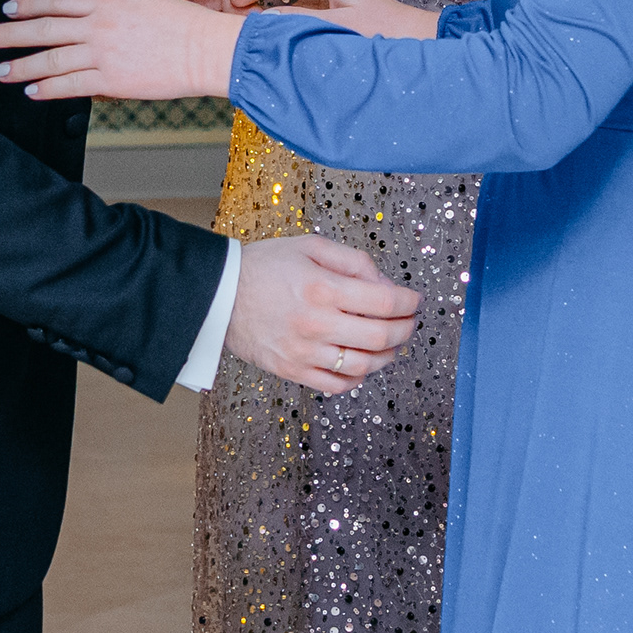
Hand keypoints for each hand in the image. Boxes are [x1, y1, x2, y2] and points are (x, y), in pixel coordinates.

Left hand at [0, 0, 239, 101]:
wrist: (206, 48)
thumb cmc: (185, 25)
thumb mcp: (146, 1)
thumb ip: (115, 4)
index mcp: (106, 2)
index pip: (57, 0)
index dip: (29, 4)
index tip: (8, 7)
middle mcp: (98, 25)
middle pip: (43, 28)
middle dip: (9, 34)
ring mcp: (102, 53)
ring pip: (50, 59)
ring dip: (21, 66)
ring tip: (0, 71)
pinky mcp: (111, 80)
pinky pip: (71, 85)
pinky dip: (48, 89)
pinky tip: (32, 92)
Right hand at [219, 0, 428, 37]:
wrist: (415, 42)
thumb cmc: (384, 32)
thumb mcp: (335, 26)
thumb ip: (296, 23)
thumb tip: (261, 22)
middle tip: (236, 4)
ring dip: (272, 3)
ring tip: (249, 17)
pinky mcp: (341, 15)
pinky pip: (306, 9)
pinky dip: (287, 15)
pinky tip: (275, 28)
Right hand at [224, 234, 420, 396]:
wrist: (217, 294)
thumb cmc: (262, 267)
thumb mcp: (309, 246)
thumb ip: (351, 260)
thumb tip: (383, 282)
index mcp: (323, 287)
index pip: (385, 301)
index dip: (409, 302)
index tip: (414, 300)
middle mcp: (316, 322)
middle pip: (381, 336)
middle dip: (406, 329)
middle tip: (409, 322)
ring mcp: (304, 351)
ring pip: (364, 365)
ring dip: (387, 356)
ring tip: (390, 345)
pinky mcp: (292, 370)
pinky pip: (336, 385)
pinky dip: (357, 378)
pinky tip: (361, 365)